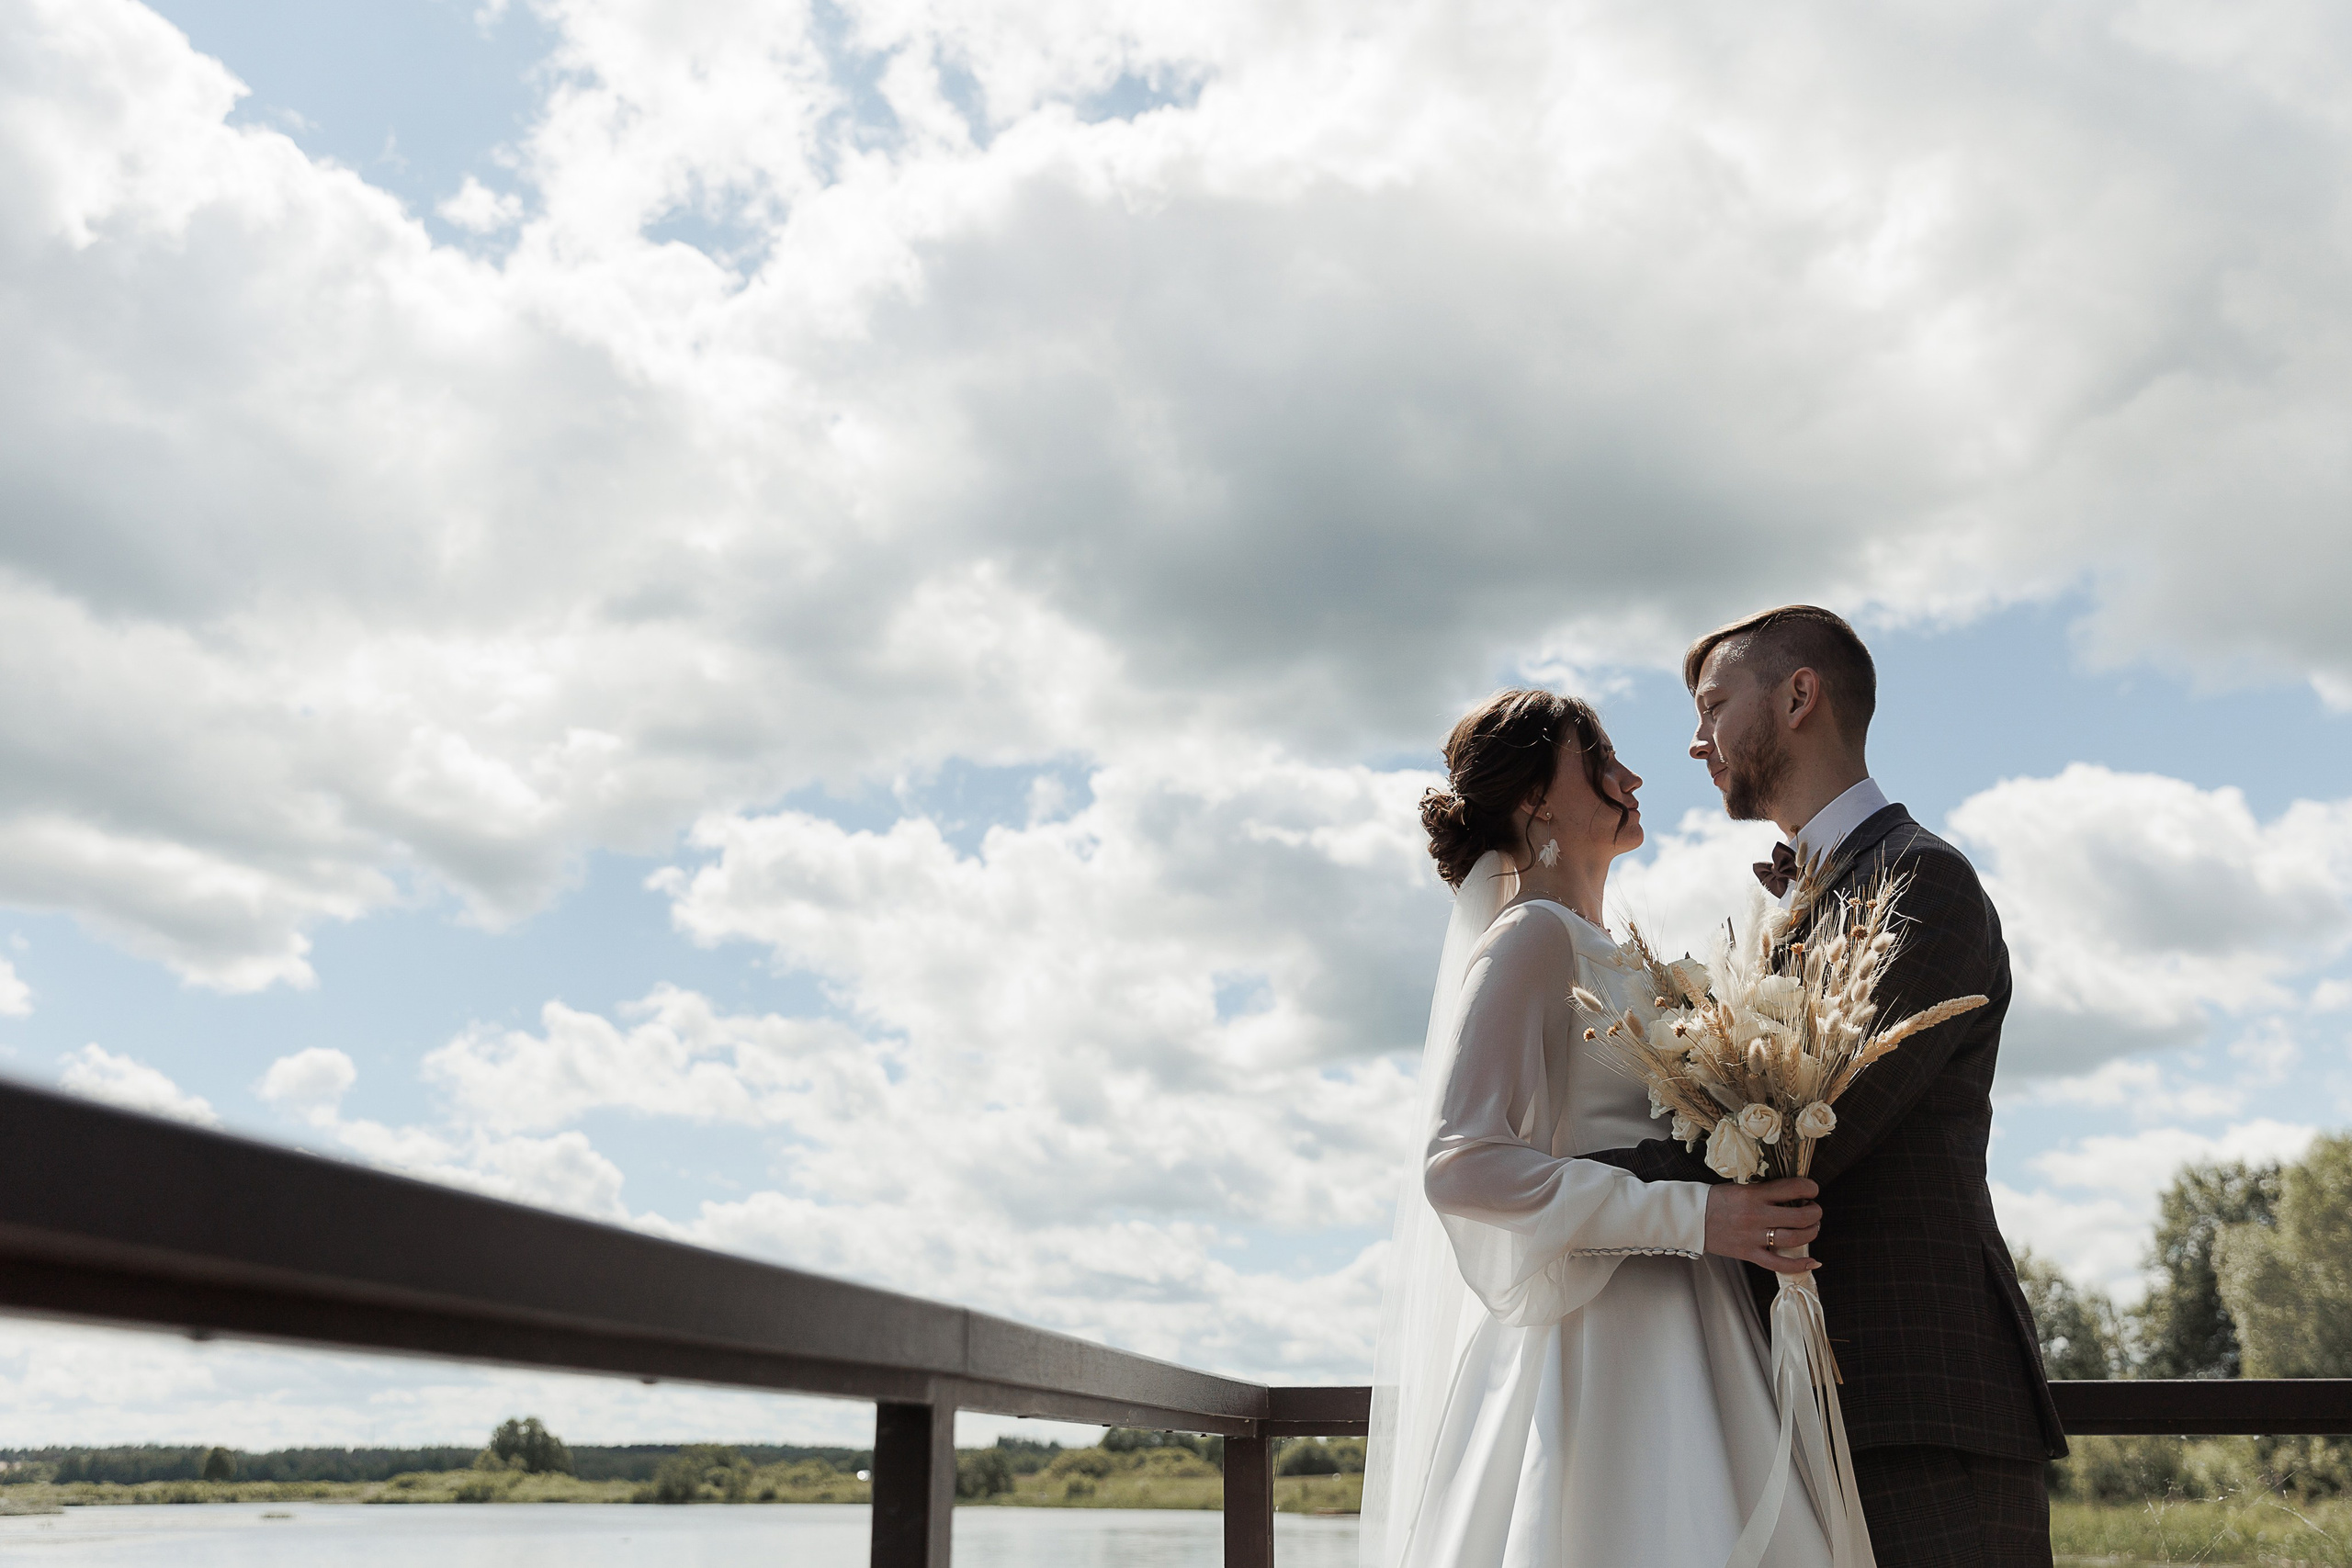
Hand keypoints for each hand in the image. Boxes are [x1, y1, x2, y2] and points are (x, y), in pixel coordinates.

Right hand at [1704, 1177, 1821, 1273]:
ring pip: (1794, 1239)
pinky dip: (1799, 1265)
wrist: (1690, 1218)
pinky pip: (1779, 1264)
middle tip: (1814, 1210)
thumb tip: (1793, 1194)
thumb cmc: (1715, 1200)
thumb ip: (1765, 1190)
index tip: (1812, 1189)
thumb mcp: (1740, 1187)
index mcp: (1753, 1194)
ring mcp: (1753, 1237)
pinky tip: (1812, 1262)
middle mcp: (1756, 1215)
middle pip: (1800, 1216)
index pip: (1792, 1188)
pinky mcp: (1749, 1253)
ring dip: (1811, 1233)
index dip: (1810, 1187)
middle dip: (1815, 1212)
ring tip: (1812, 1228)